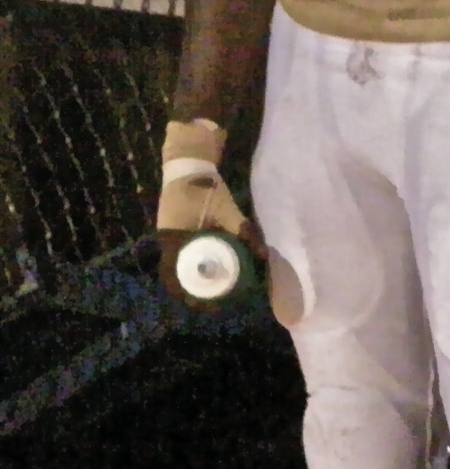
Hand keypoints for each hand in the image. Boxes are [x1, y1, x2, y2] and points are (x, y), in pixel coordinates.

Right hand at [156, 119, 266, 306]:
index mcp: (174, 241)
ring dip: (192, 275)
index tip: (202, 305)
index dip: (186, 294)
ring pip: (178, 263)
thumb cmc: (205, 188)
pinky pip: (180, 251)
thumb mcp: (227, 210)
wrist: (188, 163)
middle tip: (212, 300)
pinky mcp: (172, 228)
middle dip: (191, 289)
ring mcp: (167, 235)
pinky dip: (191, 261)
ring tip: (211, 286)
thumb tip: (262, 255)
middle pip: (176, 273)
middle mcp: (167, 241)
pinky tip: (207, 264)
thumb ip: (243, 231)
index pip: (174, 277)